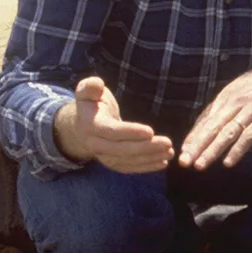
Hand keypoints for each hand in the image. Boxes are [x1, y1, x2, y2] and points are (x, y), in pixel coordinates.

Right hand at [53, 77, 173, 172]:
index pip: (112, 132)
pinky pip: (130, 168)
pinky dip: (147, 167)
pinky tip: (163, 163)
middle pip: (123, 150)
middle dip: (147, 147)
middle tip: (168, 143)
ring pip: (128, 161)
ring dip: (151, 158)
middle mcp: (95, 144)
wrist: (81, 127)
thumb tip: (97, 84)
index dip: (131, 132)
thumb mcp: (87, 91)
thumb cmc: (91, 104)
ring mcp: (103, 157)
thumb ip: (90, 86)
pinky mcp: (112, 163)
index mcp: (91, 125)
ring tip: (170, 152)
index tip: (151, 131)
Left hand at [178, 43, 251, 170]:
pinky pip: (250, 134)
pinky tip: (229, 162)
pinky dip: (238, 149)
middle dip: (196, 146)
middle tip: (183, 162)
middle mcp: (236, 101)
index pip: (205, 119)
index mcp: (227, 95)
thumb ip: (225, 105)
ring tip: (200, 165)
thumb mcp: (241, 88)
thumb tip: (207, 123)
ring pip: (227, 132)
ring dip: (213, 150)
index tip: (181, 152)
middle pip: (212, 127)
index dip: (193, 136)